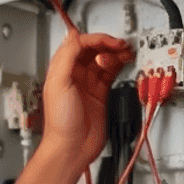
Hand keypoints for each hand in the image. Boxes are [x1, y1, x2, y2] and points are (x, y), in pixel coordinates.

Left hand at [39, 30, 134, 172]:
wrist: (72, 147)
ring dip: (115, 53)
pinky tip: (124, 62)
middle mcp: (75, 75)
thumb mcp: (59, 84)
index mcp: (62, 70)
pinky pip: (110, 74)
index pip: (79, 44)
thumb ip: (66, 58)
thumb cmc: (60, 122)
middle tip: (120, 45)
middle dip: (107, 44)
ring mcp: (88, 84)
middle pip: (93, 49)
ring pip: (104, 60)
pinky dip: (119, 65)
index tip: (109, 41)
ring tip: (125, 52)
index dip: (95, 39)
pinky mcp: (100, 94)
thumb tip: (74, 37)